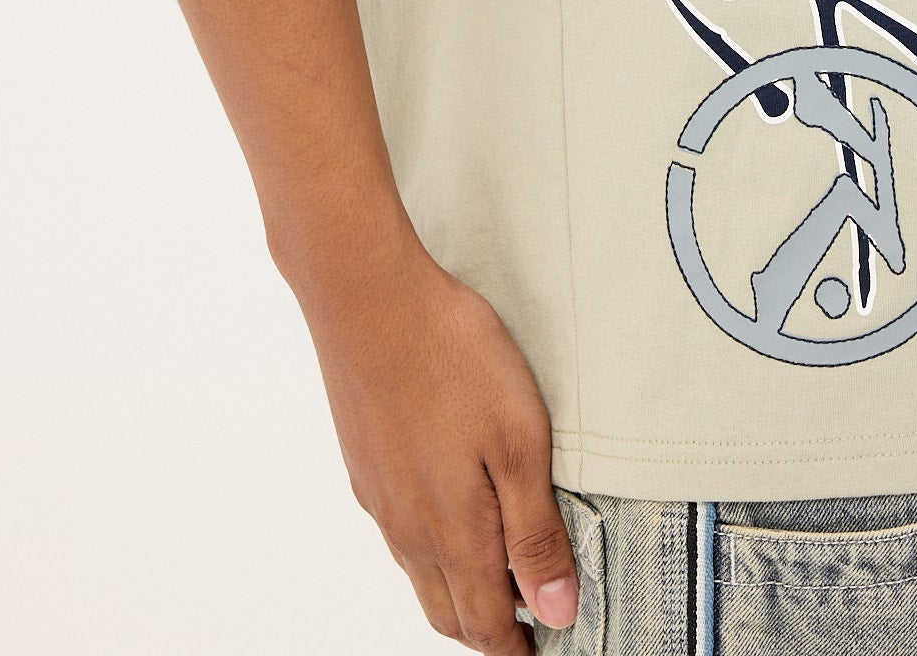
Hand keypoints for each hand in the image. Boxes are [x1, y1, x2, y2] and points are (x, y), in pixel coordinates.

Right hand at [289, 225, 578, 652]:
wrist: (368, 296)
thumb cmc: (450, 356)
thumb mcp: (519, 441)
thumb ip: (535, 531)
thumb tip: (553, 611)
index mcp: (452, 531)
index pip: (484, 624)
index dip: (518, 646)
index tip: (546, 643)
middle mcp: (407, 527)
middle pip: (447, 611)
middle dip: (488, 626)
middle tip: (528, 615)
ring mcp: (379, 495)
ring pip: (419, 572)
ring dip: (458, 585)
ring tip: (499, 564)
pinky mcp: (364, 461)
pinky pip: (398, 531)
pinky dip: (430, 545)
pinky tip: (451, 506)